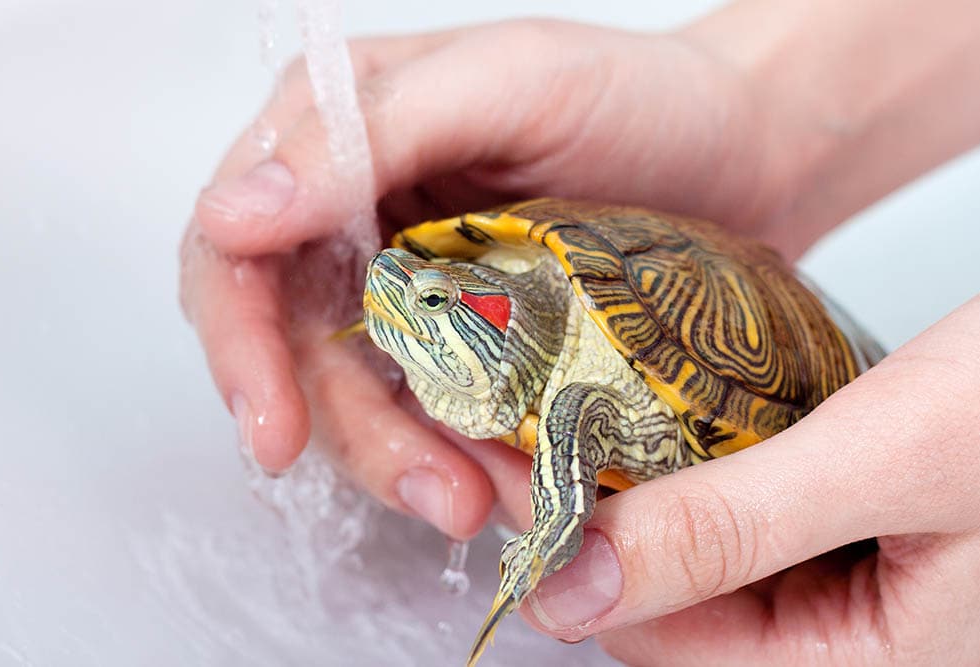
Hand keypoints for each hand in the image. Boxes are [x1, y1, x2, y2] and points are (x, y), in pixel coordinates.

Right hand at [179, 19, 810, 538]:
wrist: (746, 150)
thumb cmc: (638, 94)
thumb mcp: (506, 83)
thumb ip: (365, 136)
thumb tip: (232, 215)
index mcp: (338, 140)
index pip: (238, 251)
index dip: (241, 344)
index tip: (272, 426)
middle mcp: (359, 218)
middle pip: (298, 348)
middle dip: (348, 431)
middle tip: (428, 490)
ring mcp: (416, 286)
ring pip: (367, 397)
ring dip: (412, 462)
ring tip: (489, 500)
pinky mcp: (472, 342)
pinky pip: (441, 414)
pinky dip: (468, 458)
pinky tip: (515, 483)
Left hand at [518, 291, 979, 664]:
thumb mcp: (892, 459)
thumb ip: (732, 531)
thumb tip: (577, 588)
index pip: (665, 639)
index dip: (574, 558)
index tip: (511, 470)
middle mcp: (861, 641)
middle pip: (681, 600)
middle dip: (599, 521)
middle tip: (531, 434)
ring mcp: (862, 583)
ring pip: (712, 554)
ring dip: (644, 492)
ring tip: (576, 420)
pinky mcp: (863, 525)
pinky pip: (755, 514)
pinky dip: (701, 469)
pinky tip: (662, 421)